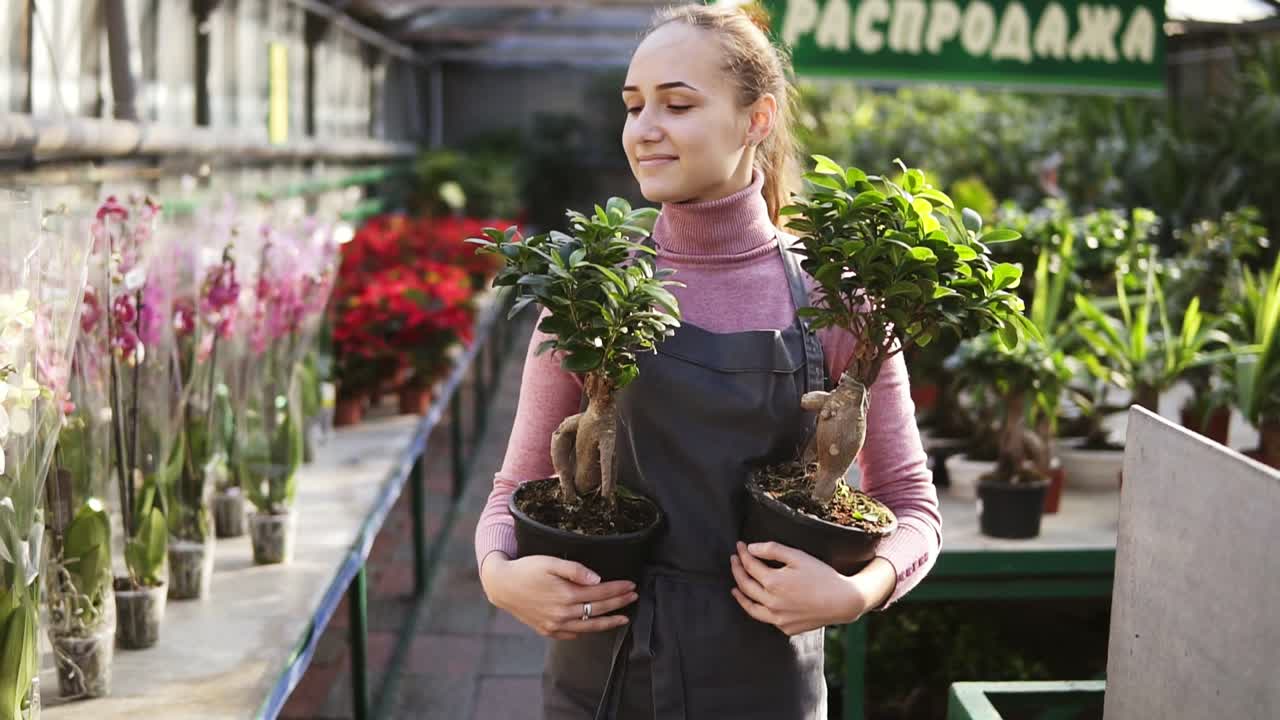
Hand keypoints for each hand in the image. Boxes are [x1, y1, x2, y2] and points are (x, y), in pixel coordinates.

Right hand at [480, 552, 637, 639]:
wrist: (502, 585)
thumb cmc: (526, 569)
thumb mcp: (550, 561)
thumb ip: (575, 569)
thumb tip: (597, 580)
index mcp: (566, 595)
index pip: (600, 593)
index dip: (618, 589)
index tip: (631, 585)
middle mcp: (563, 613)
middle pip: (598, 609)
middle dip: (619, 603)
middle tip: (634, 596)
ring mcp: (555, 625)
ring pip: (589, 627)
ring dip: (609, 622)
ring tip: (624, 618)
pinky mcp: (548, 630)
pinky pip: (573, 634)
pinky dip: (587, 630)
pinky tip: (595, 625)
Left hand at [729, 541, 893, 635]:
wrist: (843, 601)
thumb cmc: (822, 576)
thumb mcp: (798, 556)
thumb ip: (772, 550)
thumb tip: (751, 548)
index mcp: (773, 583)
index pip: (749, 565)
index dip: (743, 553)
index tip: (740, 545)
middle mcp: (771, 603)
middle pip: (745, 585)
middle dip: (737, 570)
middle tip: (734, 560)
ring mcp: (778, 618)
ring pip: (750, 607)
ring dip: (740, 595)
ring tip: (734, 588)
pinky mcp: (786, 628)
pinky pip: (766, 619)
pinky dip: (758, 609)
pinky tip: (758, 603)